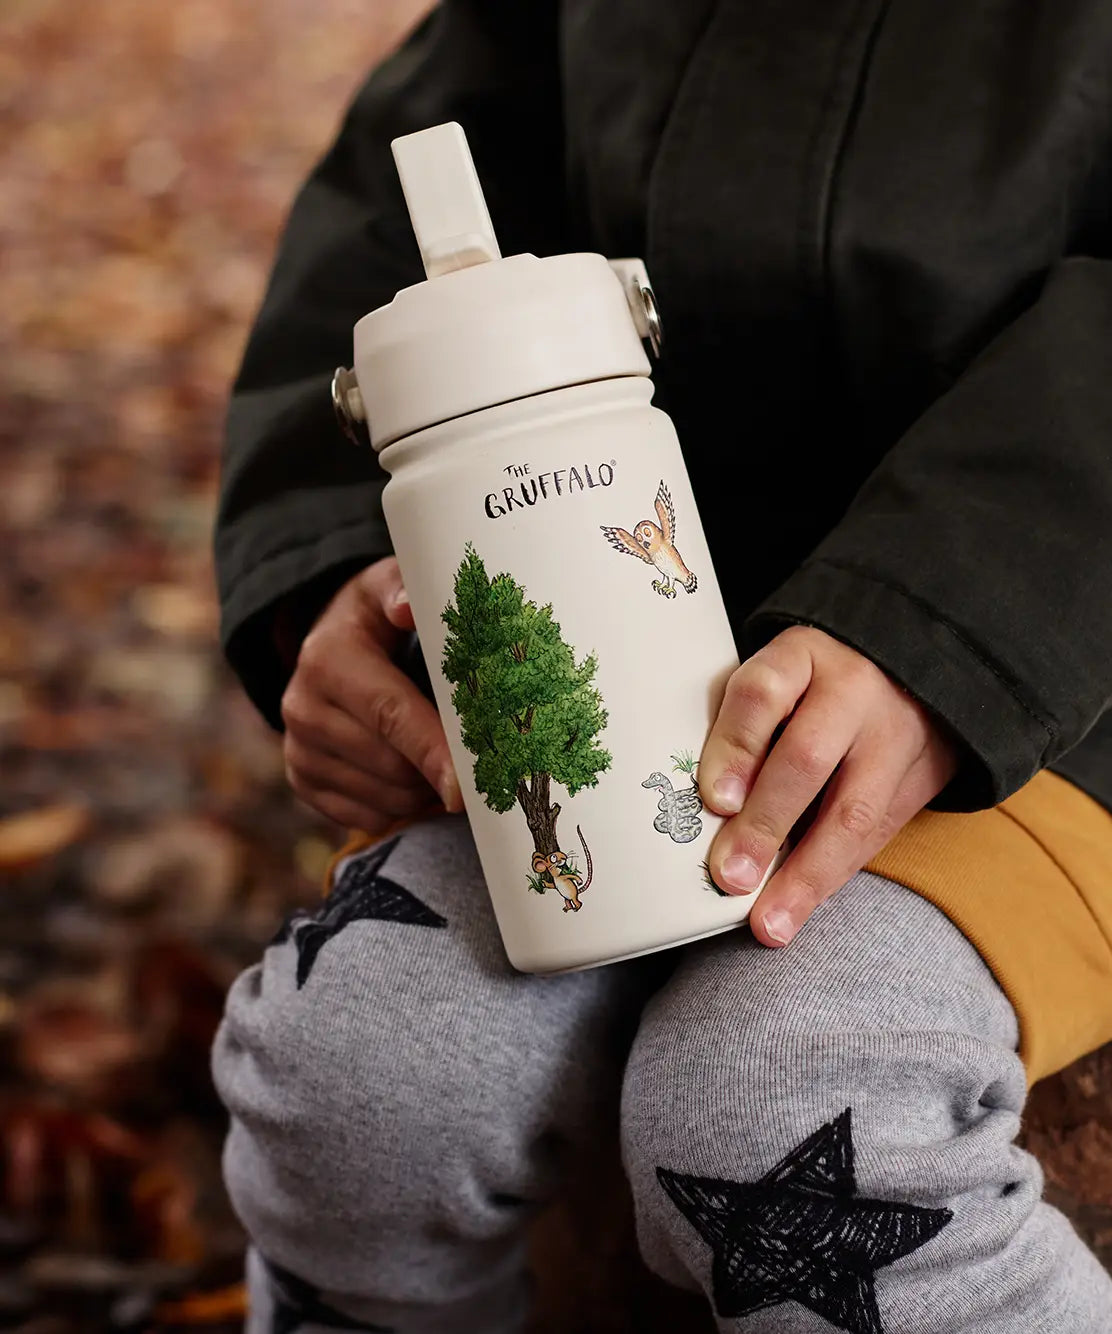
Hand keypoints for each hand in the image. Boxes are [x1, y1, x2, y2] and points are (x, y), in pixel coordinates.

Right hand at [280, 557, 461, 832]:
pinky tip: (414, 774)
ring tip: (442, 757)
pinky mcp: (303, 782)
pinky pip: (370, 818)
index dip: (433, 751)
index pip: (391, 715)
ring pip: (386, 798)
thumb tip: (407, 607)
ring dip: (425, 790)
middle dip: (439, 769)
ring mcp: (298, 750)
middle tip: (476, 754)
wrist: (328, 643)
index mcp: (328, 660)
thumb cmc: (376, 616)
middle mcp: (303, 708)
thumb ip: (401, 589)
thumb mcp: (386, 587)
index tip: (468, 786)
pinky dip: (402, 806)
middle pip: (393, 766)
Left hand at [700, 625, 957, 946]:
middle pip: (807, 756)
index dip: (736, 747)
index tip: (715, 801)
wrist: (912, 668)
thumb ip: (740, 725)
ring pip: (855, 810)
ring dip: (806, 875)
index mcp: (801, 655)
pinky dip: (834, 876)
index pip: (762, 693)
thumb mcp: (775, 674)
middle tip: (731, 876)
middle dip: (765, 823)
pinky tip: (801, 909)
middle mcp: (852, 691)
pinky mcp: (923, 778)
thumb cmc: (812, 681)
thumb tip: (700, 806)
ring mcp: (894, 735)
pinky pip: (877, 836)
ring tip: (770, 923)